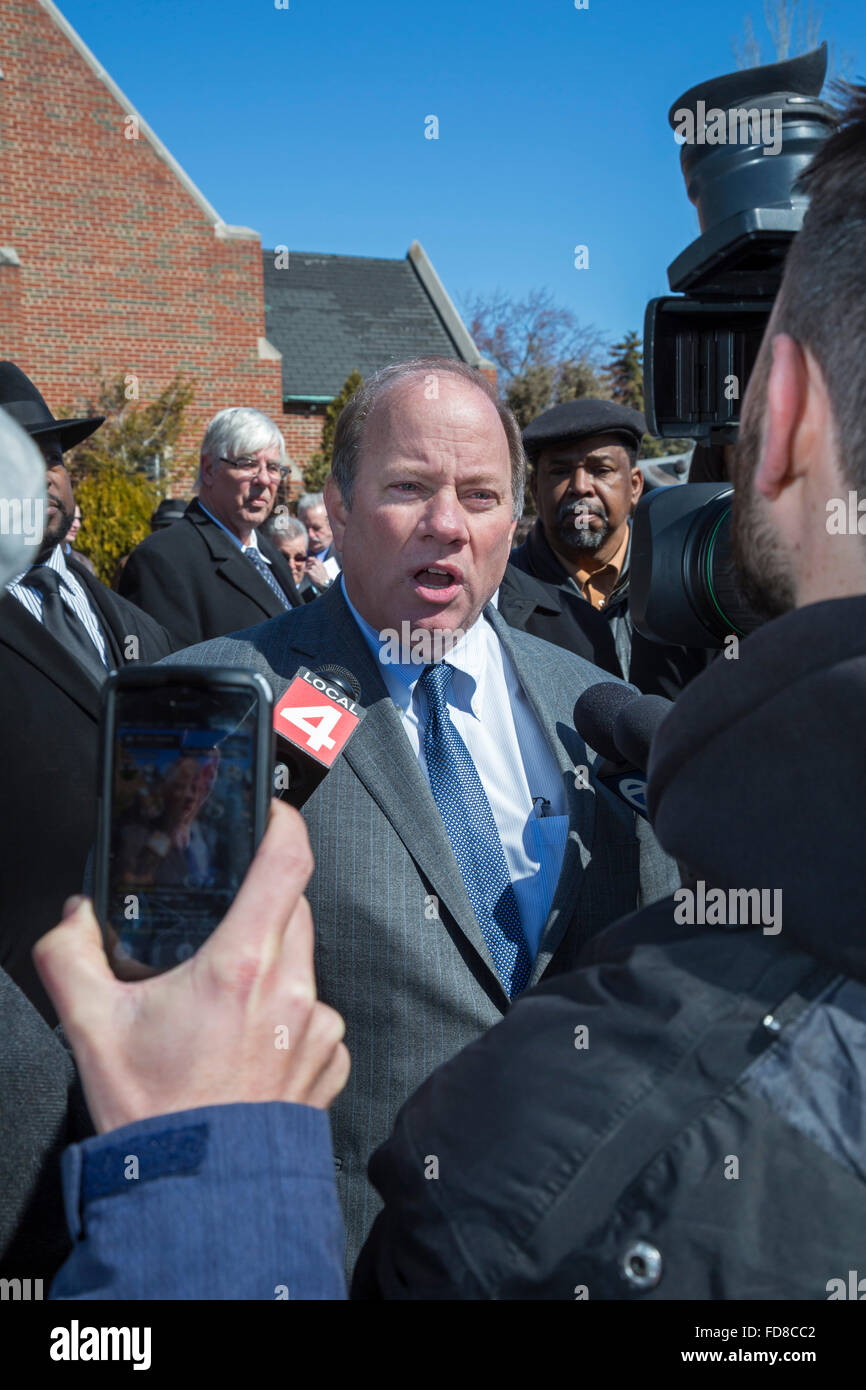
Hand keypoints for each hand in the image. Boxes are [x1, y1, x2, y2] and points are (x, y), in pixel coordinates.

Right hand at [33, 800, 349, 1133]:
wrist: (197, 1192)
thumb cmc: (155, 1115)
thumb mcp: (91, 1026)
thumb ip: (70, 954)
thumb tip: (73, 917)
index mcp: (240, 965)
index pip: (287, 862)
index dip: (283, 824)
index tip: (269, 815)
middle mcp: (290, 989)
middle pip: (294, 909)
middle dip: (259, 909)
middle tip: (217, 937)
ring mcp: (315, 1027)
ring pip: (304, 962)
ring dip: (272, 968)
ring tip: (224, 1010)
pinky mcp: (328, 1060)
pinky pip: (315, 1015)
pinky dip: (288, 1018)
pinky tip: (248, 1046)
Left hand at [304, 556, 330, 587]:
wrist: (324, 582)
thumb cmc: (323, 575)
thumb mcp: (322, 567)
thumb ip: (317, 563)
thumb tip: (310, 560)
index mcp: (319, 561)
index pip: (310, 558)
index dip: (309, 562)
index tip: (310, 564)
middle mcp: (315, 563)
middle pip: (307, 564)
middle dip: (308, 567)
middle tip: (313, 572)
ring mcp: (312, 567)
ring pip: (306, 568)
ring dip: (308, 571)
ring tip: (313, 574)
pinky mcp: (309, 571)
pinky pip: (305, 571)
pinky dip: (307, 574)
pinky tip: (311, 576)